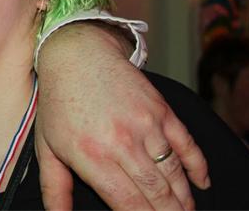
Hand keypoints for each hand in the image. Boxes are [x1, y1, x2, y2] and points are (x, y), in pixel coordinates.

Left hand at [35, 23, 208, 209]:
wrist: (77, 53)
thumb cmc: (60, 102)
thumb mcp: (47, 147)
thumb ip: (54, 189)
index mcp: (93, 156)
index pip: (129, 204)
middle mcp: (124, 143)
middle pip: (158, 195)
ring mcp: (147, 125)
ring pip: (175, 175)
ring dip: (184, 200)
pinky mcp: (162, 110)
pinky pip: (188, 145)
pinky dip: (198, 168)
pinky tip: (201, 184)